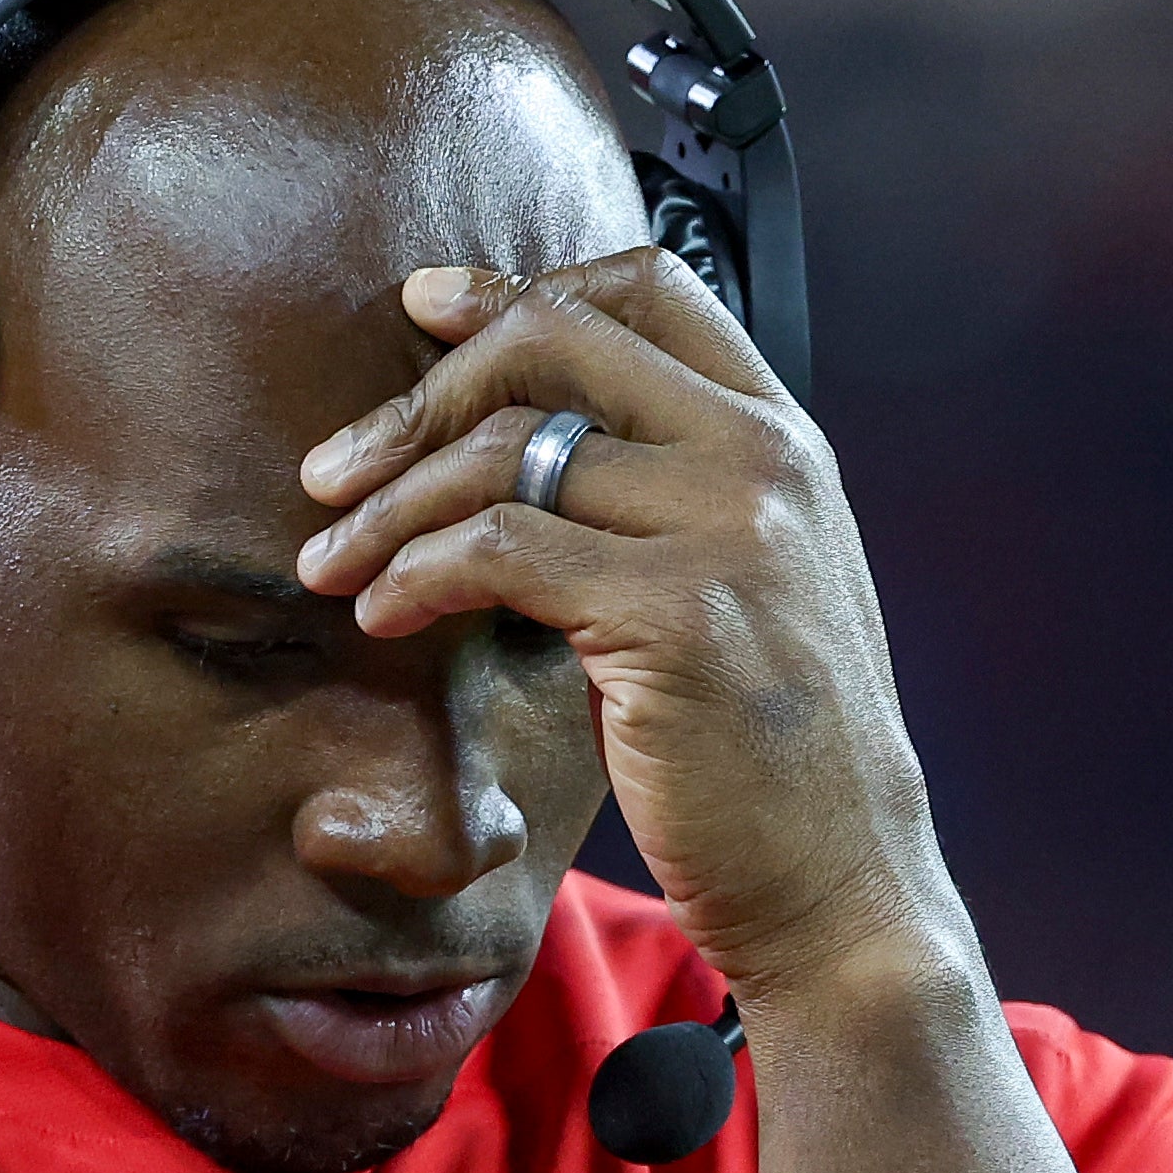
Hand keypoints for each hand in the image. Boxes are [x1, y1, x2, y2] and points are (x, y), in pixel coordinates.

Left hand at [295, 252, 954, 1010]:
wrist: (843, 886)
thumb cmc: (771, 758)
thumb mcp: (746, 591)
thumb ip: (667, 501)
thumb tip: (522, 447)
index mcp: (783, 440)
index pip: (647, 287)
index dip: (519, 286)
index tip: (427, 306)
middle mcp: (765, 461)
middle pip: (557, 341)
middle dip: (420, 393)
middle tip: (333, 468)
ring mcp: (728, 531)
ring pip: (510, 447)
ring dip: (390, 502)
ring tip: (330, 561)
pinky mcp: (675, 616)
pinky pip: (500, 552)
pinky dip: (416, 574)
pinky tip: (384, 611)